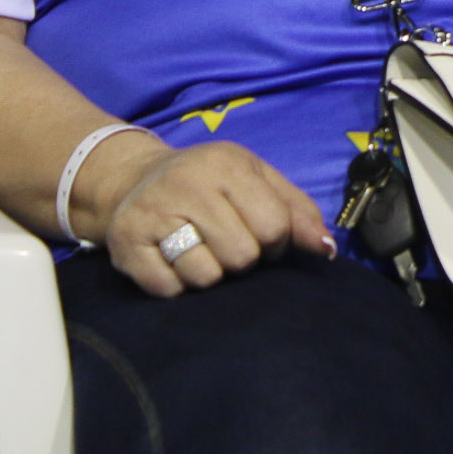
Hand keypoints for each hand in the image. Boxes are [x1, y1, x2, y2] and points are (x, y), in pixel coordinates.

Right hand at [76, 136, 335, 298]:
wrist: (133, 179)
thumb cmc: (209, 183)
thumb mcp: (256, 179)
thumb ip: (297, 210)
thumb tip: (326, 249)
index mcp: (225, 163)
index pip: (275, 226)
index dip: (274, 242)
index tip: (260, 235)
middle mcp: (186, 184)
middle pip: (241, 256)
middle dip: (242, 260)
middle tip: (225, 243)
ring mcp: (152, 214)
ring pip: (206, 277)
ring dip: (209, 274)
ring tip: (199, 251)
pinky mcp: (126, 245)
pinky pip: (170, 290)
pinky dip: (177, 285)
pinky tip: (172, 261)